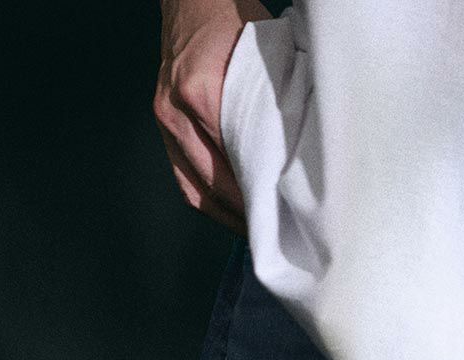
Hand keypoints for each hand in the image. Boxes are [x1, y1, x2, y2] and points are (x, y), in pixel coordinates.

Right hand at [155, 0, 272, 234]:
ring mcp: (166, 120)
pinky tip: (233, 213)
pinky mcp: (164, 126)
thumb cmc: (232, 21)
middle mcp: (176, 111)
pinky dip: (209, 201)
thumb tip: (300, 156)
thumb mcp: (266, 57)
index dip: (262, 194)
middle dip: (247, 213)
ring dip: (227, 214)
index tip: (286, 216)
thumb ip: (276, 105)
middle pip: (216, 183)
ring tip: (257, 231)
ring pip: (196, 189)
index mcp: (201, 91)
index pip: (237, 162)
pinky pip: (184, 179)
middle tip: (277, 233)